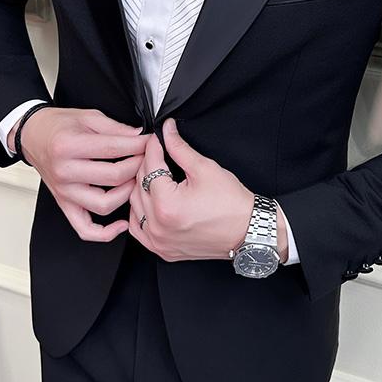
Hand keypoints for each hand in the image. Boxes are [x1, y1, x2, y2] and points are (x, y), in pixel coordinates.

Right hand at [13, 107, 149, 242]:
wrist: (33, 135)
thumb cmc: (58, 125)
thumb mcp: (88, 116)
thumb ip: (115, 127)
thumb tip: (138, 136)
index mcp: (69, 146)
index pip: (114, 149)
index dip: (138, 145)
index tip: (150, 142)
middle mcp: (65, 171)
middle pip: (113, 177)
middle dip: (138, 166)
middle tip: (147, 158)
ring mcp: (65, 192)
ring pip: (104, 204)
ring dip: (127, 194)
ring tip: (136, 180)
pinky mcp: (65, 204)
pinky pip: (84, 228)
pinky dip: (105, 233)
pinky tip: (122, 224)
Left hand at [128, 118, 287, 261]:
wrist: (247, 231)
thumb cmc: (232, 204)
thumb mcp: (205, 168)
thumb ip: (180, 148)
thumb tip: (167, 131)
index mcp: (167, 205)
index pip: (150, 166)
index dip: (154, 147)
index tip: (158, 137)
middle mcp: (158, 226)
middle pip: (139, 184)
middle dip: (147, 164)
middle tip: (158, 152)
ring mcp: (159, 241)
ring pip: (134, 206)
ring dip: (141, 187)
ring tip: (155, 174)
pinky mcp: (163, 250)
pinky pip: (138, 229)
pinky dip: (140, 213)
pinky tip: (149, 201)